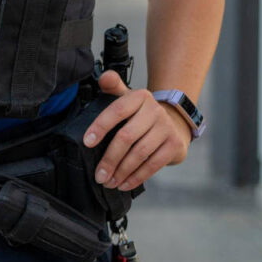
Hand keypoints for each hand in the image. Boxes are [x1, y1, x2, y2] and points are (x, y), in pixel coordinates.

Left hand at [83, 70, 191, 191]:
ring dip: (122, 171)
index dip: (100, 126)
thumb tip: (104, 77)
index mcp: (139, 97)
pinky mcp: (174, 145)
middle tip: (98, 174)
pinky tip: (125, 184)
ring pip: (140, 153)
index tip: (87, 142)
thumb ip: (113, 86)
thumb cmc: (140, 113)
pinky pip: (153, 164)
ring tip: (108, 182)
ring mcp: (166, 128)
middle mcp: (154, 111)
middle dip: (110, 158)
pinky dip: (137, 177)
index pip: (117, 111)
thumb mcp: (127, 97)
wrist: (174, 122)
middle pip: (127, 137)